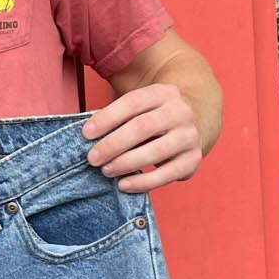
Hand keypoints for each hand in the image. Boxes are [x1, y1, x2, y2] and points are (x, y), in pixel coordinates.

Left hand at [84, 83, 201, 192]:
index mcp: (163, 93)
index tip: (86, 134)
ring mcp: (189, 136)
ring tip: (106, 171)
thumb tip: (88, 137)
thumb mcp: (139, 108)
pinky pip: (168, 174)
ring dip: (126, 163)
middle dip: (113, 144)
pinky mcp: (193, 159)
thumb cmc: (151, 118)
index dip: (107, 118)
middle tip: (92, 158)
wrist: (190, 125)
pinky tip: (124, 185)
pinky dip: (144, 182)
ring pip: (157, 151)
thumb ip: (118, 117)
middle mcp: (180, 112)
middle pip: (144, 127)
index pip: (132, 102)